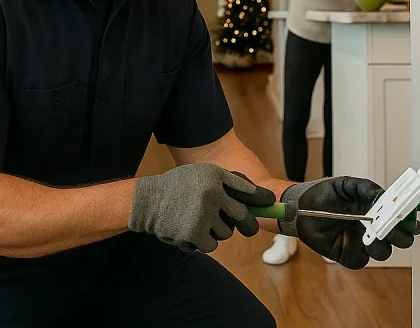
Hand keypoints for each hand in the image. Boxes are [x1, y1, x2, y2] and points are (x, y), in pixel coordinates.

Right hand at [129, 163, 275, 252]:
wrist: (147, 202)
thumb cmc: (178, 187)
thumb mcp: (202, 174)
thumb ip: (227, 183)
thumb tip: (259, 199)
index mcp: (215, 177)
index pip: (248, 190)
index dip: (263, 200)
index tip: (272, 204)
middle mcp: (212, 193)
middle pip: (244, 218)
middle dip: (248, 225)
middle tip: (247, 227)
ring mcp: (204, 214)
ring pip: (226, 233)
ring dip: (217, 231)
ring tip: (198, 221)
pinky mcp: (195, 233)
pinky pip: (212, 244)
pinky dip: (204, 241)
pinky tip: (190, 231)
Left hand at [277, 176, 419, 268]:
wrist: (298, 206)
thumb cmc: (322, 194)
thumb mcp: (344, 184)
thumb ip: (365, 188)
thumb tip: (383, 195)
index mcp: (376, 210)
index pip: (401, 217)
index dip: (409, 218)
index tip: (411, 216)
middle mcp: (373, 228)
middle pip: (399, 238)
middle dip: (401, 234)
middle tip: (395, 227)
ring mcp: (361, 242)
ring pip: (383, 251)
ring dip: (382, 244)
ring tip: (373, 234)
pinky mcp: (348, 255)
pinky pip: (360, 259)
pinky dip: (359, 252)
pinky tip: (351, 240)